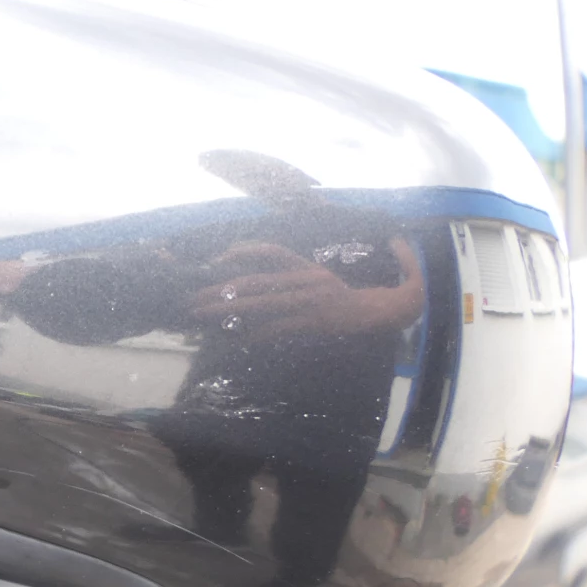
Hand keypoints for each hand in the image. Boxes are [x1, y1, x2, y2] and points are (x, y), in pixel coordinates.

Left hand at [190, 238, 423, 340]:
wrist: (395, 311)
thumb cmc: (368, 291)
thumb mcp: (332, 270)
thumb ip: (310, 261)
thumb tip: (305, 244)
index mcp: (310, 267)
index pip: (271, 251)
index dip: (244, 251)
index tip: (219, 258)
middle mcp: (307, 281)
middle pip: (254, 282)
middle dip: (219, 290)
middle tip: (191, 297)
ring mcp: (309, 303)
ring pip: (260, 305)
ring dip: (227, 312)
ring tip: (200, 317)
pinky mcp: (313, 323)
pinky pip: (276, 330)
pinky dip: (253, 335)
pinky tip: (232, 341)